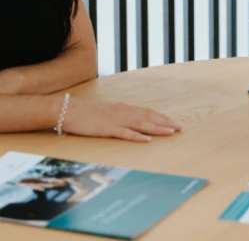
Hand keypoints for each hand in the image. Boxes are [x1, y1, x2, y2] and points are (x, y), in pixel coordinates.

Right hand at [61, 98, 181, 141]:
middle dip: (165, 122)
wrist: (68, 110)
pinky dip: (137, 136)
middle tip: (180, 127)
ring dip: (157, 128)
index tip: (174, 122)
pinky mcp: (106, 129)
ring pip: (141, 124)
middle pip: (148, 117)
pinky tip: (147, 140)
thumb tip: (131, 120)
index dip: (162, 117)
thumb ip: (119, 115)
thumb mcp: (106, 112)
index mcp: (123, 108)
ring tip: (170, 132)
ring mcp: (115, 120)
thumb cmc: (86, 113)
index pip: (147, 112)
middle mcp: (122, 112)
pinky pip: (125, 133)